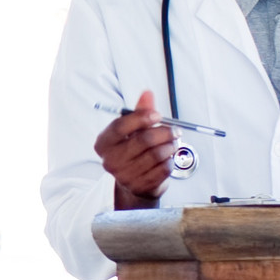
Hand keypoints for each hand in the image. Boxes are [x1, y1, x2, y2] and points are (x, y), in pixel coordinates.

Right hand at [95, 89, 176, 206]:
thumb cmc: (134, 152)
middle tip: (174, 130)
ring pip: (157, 154)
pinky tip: (168, 158)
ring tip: (173, 143)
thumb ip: (140, 112)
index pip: (120, 126)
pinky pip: (163, 168)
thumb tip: (147, 93)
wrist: (135, 182)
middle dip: (164, 132)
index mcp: (104, 143)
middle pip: (143, 140)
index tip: (157, 114)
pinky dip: (170, 161)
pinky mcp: (140, 186)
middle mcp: (110, 160)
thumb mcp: (133, 130)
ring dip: (171, 146)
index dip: (141, 117)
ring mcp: (124, 175)